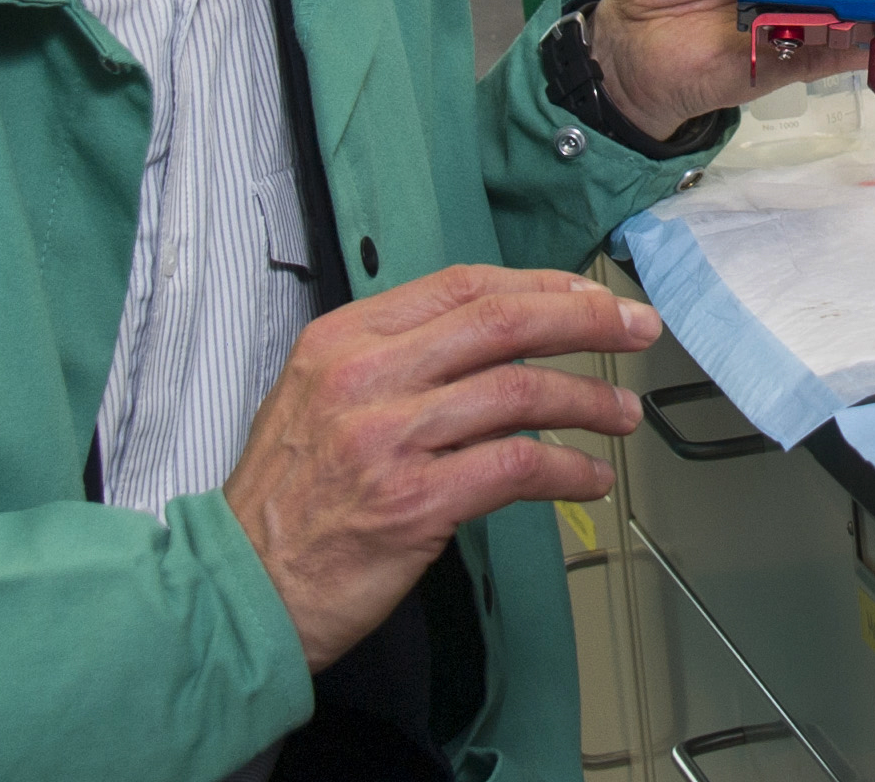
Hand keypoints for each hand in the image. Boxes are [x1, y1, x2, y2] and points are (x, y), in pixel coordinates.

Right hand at [221, 264, 659, 670]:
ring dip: (588, 402)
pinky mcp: (415, 502)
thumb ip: (395, 363)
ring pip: (519, 391)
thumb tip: (490, 346)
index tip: (589, 296)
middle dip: (585, 320)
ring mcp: (389, 439)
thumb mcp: (319, 399)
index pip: (462, 286)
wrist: (238, 588)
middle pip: (502, 322)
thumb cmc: (284, 502)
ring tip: (623, 415)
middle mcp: (366, 379)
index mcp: (344, 340)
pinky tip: (588, 478)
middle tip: (635, 328)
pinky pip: (516, 467)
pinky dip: (566, 471)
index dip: (540, 285)